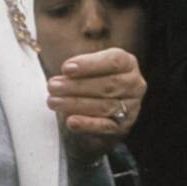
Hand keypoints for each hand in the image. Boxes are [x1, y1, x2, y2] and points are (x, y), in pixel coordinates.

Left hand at [49, 46, 145, 170]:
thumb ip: (75, 59)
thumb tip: (63, 65)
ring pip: (105, 106)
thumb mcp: (84, 64)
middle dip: (77, 86)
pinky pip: (105, 126)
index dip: (89, 64)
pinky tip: (71, 121)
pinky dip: (87, 124)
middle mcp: (134, 84)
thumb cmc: (88, 79)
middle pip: (107, 85)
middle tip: (52, 86)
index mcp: (127, 63)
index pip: (113, 61)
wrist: (93, 108)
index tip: (66, 68)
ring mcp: (131, 107)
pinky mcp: (122, 126)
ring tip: (53, 101)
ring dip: (76, 104)